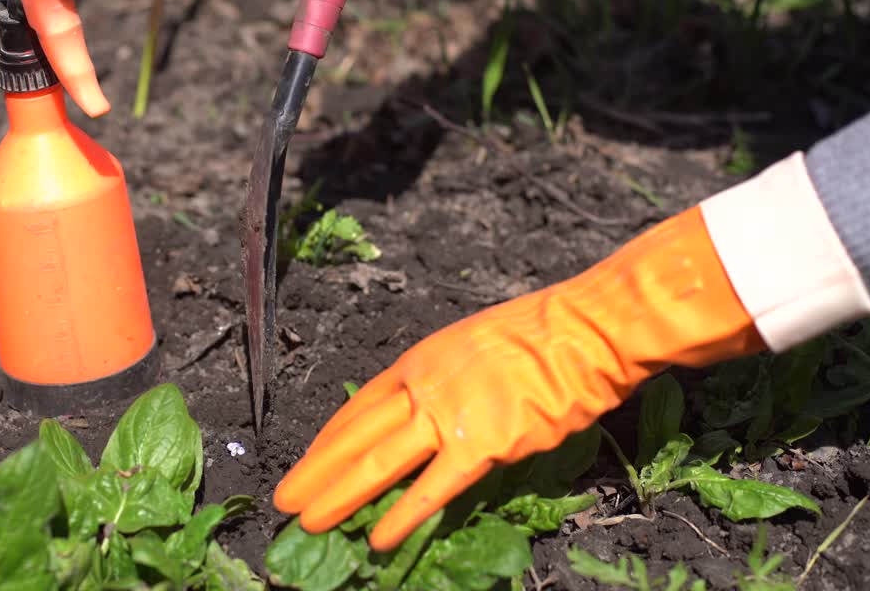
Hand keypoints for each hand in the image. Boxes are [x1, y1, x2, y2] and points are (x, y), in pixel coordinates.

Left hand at [272, 206, 766, 550]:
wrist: (584, 331)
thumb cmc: (541, 336)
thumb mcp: (474, 346)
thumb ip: (444, 380)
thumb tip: (426, 409)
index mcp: (420, 360)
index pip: (361, 405)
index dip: (330, 438)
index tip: (309, 461)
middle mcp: (423, 387)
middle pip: (356, 435)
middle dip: (317, 469)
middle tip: (285, 497)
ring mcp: (449, 415)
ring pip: (379, 461)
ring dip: (339, 494)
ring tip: (308, 521)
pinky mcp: (482, 445)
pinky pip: (433, 487)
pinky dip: (403, 514)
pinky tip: (377, 537)